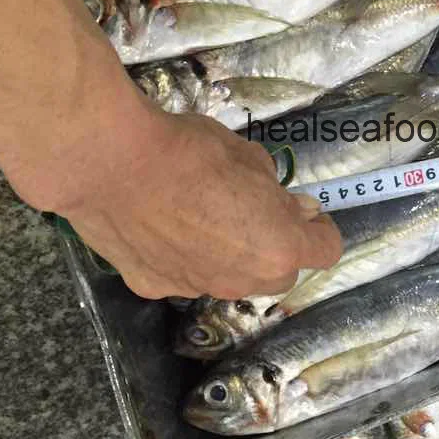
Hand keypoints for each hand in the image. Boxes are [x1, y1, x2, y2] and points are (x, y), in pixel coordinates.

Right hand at [55, 108, 343, 299]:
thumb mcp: (251, 158)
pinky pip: (183, 275)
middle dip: (275, 246)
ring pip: (231, 279)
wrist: (112, 165)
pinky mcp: (153, 287)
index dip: (319, 230)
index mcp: (279, 246)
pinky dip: (182, 257)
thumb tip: (297, 209)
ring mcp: (197, 288)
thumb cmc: (192, 151)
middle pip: (280, 273)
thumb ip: (278, 192)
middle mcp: (243, 280)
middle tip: (253, 211)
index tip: (304, 212)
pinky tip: (160, 226)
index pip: (326, 250)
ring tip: (200, 216)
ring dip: (230, 256)